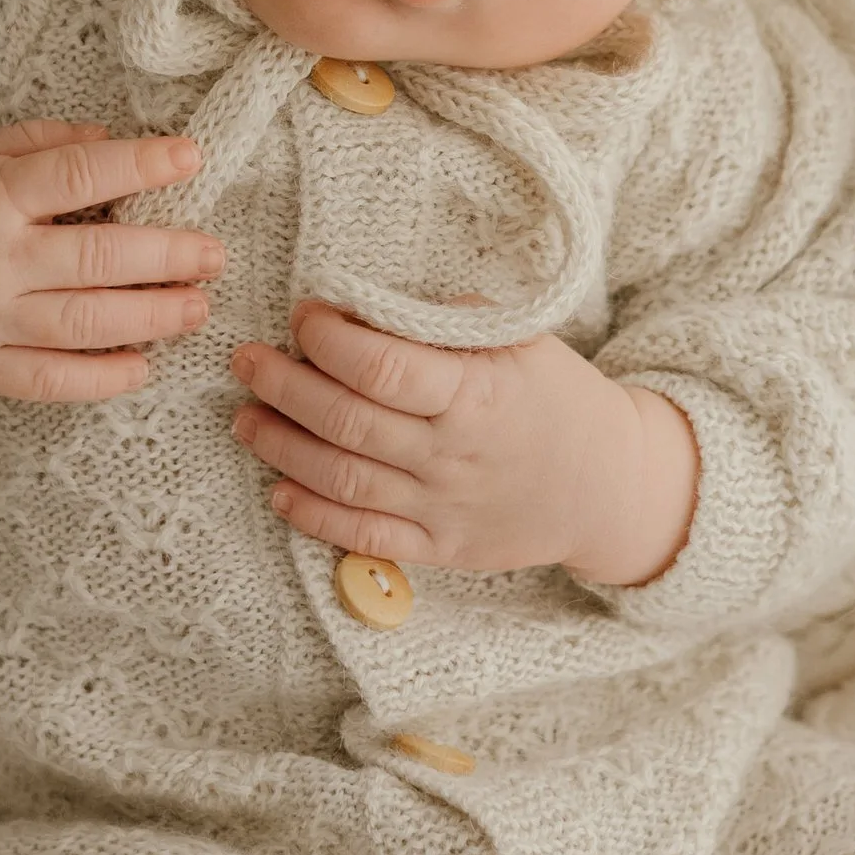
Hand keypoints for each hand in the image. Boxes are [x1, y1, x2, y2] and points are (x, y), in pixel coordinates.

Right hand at [0, 118, 221, 398]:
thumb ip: (32, 145)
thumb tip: (106, 138)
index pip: (77, 175)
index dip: (139, 165)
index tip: (190, 158)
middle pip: (98, 258)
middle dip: (168, 255)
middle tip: (213, 255)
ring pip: (86, 323)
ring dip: (152, 317)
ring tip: (196, 308)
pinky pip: (49, 380)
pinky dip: (102, 377)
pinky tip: (142, 366)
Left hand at [229, 300, 699, 584]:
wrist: (608, 485)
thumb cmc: (557, 398)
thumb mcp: (520, 341)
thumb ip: (448, 322)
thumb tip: (367, 306)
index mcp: (477, 395)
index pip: (382, 367)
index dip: (329, 340)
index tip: (303, 316)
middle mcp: (453, 454)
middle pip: (347, 421)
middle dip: (283, 385)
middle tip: (247, 360)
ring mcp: (443, 507)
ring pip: (342, 479)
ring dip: (281, 446)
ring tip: (246, 417)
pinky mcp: (439, 548)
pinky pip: (363, 536)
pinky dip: (314, 516)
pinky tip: (280, 489)